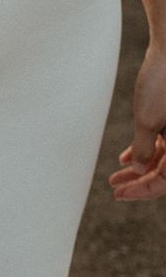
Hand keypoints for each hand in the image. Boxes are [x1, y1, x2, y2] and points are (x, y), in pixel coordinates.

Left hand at [108, 42, 165, 200]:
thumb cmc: (162, 82)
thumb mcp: (147, 120)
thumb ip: (144, 150)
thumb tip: (139, 170)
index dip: (143, 190)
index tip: (119, 194)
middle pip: (165, 171)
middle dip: (139, 182)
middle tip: (115, 189)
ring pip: (163, 157)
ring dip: (140, 167)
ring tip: (116, 176)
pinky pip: (163, 141)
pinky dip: (146, 150)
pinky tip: (126, 157)